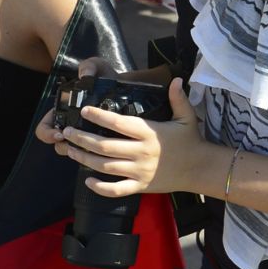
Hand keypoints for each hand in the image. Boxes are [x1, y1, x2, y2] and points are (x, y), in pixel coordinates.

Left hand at [37, 77, 206, 196]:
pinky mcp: (140, 186)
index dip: (99, 116)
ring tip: (70, 150)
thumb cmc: (190, 141)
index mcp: (149, 133)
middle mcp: (141, 152)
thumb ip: (178, 98)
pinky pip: (116, 190)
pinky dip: (100, 188)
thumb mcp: (187, 117)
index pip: (119, 123)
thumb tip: (176, 78)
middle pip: (104, 146)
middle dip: (82, 139)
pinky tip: (87, 180)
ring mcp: (139, 171)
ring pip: (105, 166)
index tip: (84, 111)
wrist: (200, 169)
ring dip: (84, 159)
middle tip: (67, 132)